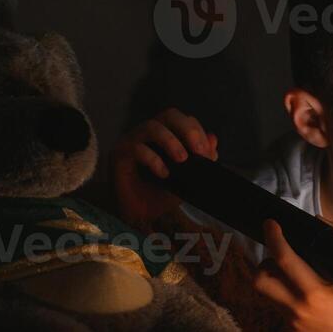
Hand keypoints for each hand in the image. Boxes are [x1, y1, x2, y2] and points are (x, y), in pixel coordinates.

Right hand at [110, 107, 217, 226]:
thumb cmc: (162, 194)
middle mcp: (149, 133)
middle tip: (199, 151)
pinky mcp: (119, 153)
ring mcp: (132, 140)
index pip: (184, 120)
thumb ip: (200, 157)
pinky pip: (136, 148)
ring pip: (152, 127)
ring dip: (170, 141)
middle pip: (169, 115)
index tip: (208, 152)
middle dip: (188, 129)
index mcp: (166, 134)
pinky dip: (153, 159)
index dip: (197, 131)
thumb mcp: (188, 177)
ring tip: (182, 159)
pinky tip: (164, 174)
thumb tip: (213, 138)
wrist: (142, 216)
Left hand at [252, 219, 332, 331]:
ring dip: (273, 277)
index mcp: (315, 293)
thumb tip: (316, 222)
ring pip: (266, 293)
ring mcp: (295, 323)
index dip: (274, 238)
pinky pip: (278, 305)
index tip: (271, 223)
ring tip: (291, 270)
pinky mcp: (295, 331)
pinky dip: (284, 292)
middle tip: (281, 254)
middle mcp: (300, 310)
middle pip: (261, 280)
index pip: (284, 260)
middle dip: (266, 262)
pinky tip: (301, 288)